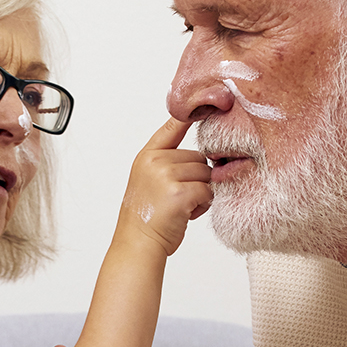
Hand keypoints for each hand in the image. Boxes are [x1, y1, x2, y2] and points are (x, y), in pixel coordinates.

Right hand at [119, 118, 211, 256]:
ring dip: (201, 192)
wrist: (138, 244)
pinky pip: (207, 191)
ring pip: (205, 174)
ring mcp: (166, 176)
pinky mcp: (180, 193)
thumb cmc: (146, 218)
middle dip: (196, 178)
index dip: (190, 115)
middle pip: (198, 156)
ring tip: (182, 207)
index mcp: (147, 156)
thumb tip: (200, 157)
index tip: (207, 102)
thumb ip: (167, 163)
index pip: (172, 127)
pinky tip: (186, 214)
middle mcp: (155, 161)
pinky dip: (202, 205)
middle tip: (179, 197)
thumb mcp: (148, 181)